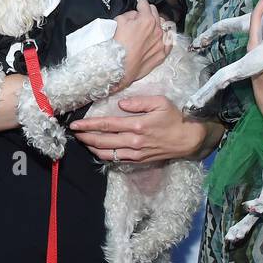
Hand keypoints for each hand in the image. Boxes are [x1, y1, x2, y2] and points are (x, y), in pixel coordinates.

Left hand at [70, 95, 219, 162]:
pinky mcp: (138, 160)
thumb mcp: (160, 102)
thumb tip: (120, 104)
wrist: (188, 140)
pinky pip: (116, 159)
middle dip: (85, 136)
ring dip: (92, 147)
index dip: (89, 125)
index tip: (76, 124)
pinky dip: (104, 155)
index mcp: (137, 125)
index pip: (107, 125)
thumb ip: (139, 102)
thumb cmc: (174, 118)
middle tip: (74, 132)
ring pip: (107, 153)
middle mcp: (134, 141)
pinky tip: (97, 150)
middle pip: (102, 140)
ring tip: (82, 140)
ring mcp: (135, 153)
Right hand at [111, 0, 167, 92]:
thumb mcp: (117, 22)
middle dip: (148, 13)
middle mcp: (157, 29)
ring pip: (164, 27)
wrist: (117, 67)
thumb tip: (135, 15)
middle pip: (156, 13)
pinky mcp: (162, 54)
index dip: (139, 3)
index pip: (145, 4)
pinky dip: (164, 38)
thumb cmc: (115, 45)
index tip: (137, 5)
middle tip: (141, 17)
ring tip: (149, 29)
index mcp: (147, 19)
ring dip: (156, 25)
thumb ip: (129, 14)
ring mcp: (161, 42)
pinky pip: (169, 42)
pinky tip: (159, 39)